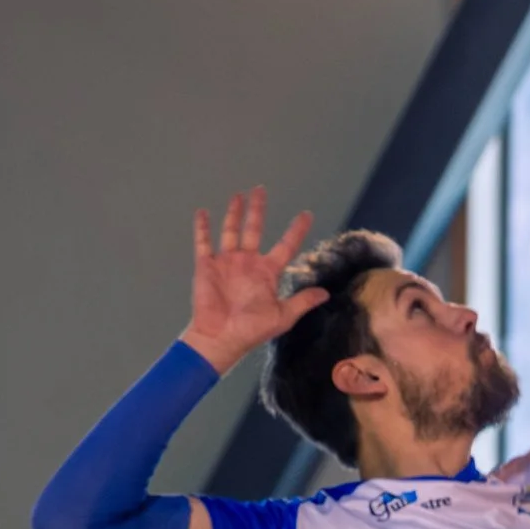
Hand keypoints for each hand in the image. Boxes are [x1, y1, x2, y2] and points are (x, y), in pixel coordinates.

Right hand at [180, 187, 324, 372]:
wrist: (221, 338)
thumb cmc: (252, 330)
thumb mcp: (283, 316)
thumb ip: (302, 301)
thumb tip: (326, 293)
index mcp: (267, 272)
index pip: (286, 245)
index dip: (296, 230)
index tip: (306, 214)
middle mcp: (248, 263)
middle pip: (255, 229)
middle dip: (258, 210)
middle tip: (261, 190)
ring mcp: (227, 262)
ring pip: (231, 231)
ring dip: (234, 213)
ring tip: (238, 195)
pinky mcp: (207, 266)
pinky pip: (203, 243)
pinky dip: (202, 228)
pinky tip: (203, 212)